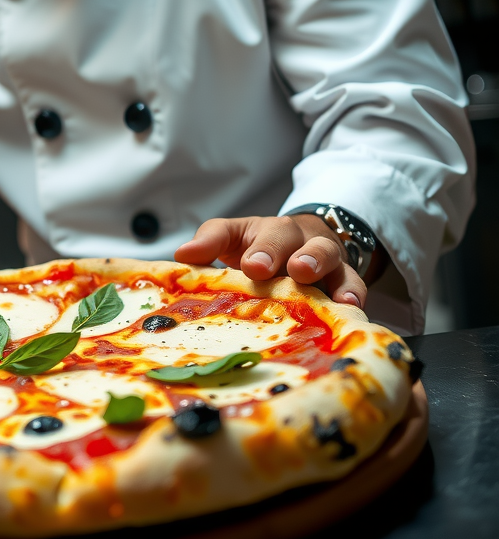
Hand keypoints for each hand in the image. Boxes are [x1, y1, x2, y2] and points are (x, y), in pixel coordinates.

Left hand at [174, 215, 365, 307]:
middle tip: (295, 271)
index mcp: (270, 232)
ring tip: (333, 292)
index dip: (260, 250)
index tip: (253, 268)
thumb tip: (183, 255)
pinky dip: (355, 293)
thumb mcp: (234, 235)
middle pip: (306, 243)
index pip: (264, 236)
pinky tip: (352, 306)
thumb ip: (211, 240)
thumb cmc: (260, 243)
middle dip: (302, 257)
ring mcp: (327, 260)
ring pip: (333, 260)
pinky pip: (354, 283)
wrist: (302, 241)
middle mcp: (301, 241)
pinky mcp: (345, 279)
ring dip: (330, 273)